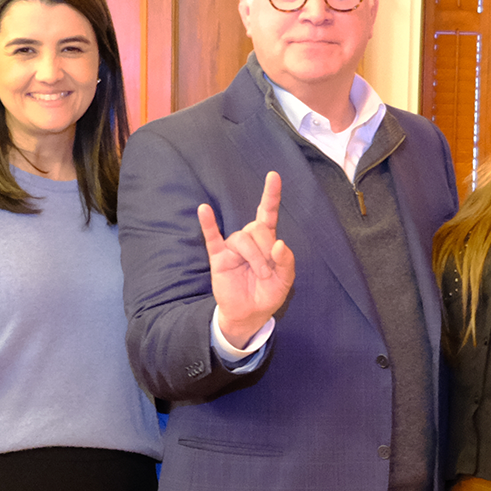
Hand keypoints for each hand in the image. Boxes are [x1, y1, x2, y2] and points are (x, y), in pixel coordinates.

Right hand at [202, 172, 295, 347]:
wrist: (250, 314)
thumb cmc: (268, 294)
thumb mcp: (285, 280)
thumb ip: (286, 261)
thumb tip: (278, 243)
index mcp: (267, 241)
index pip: (268, 213)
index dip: (271, 195)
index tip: (273, 176)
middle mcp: (249, 240)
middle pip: (257, 228)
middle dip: (266, 250)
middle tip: (268, 272)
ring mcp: (232, 248)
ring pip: (242, 238)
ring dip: (254, 257)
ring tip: (258, 274)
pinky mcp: (219, 258)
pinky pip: (212, 237)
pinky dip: (208, 223)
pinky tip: (203, 210)